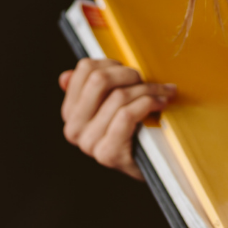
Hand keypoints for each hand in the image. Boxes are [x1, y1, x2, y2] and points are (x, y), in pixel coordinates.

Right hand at [59, 58, 176, 180]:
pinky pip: (127, 114)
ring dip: (147, 89)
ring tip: (161, 92)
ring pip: (119, 96)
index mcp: (71, 111)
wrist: (151, 165)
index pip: (85, 69)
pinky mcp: (108, 153)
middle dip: (129, 74)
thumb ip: (90, 90)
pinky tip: (160, 103)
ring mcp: (89, 143)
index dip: (113, 63)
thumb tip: (65, 77)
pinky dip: (148, 103)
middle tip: (146, 80)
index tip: (130, 71)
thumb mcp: (110, 106)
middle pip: (100, 79)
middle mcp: (74, 128)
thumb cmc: (133, 129)